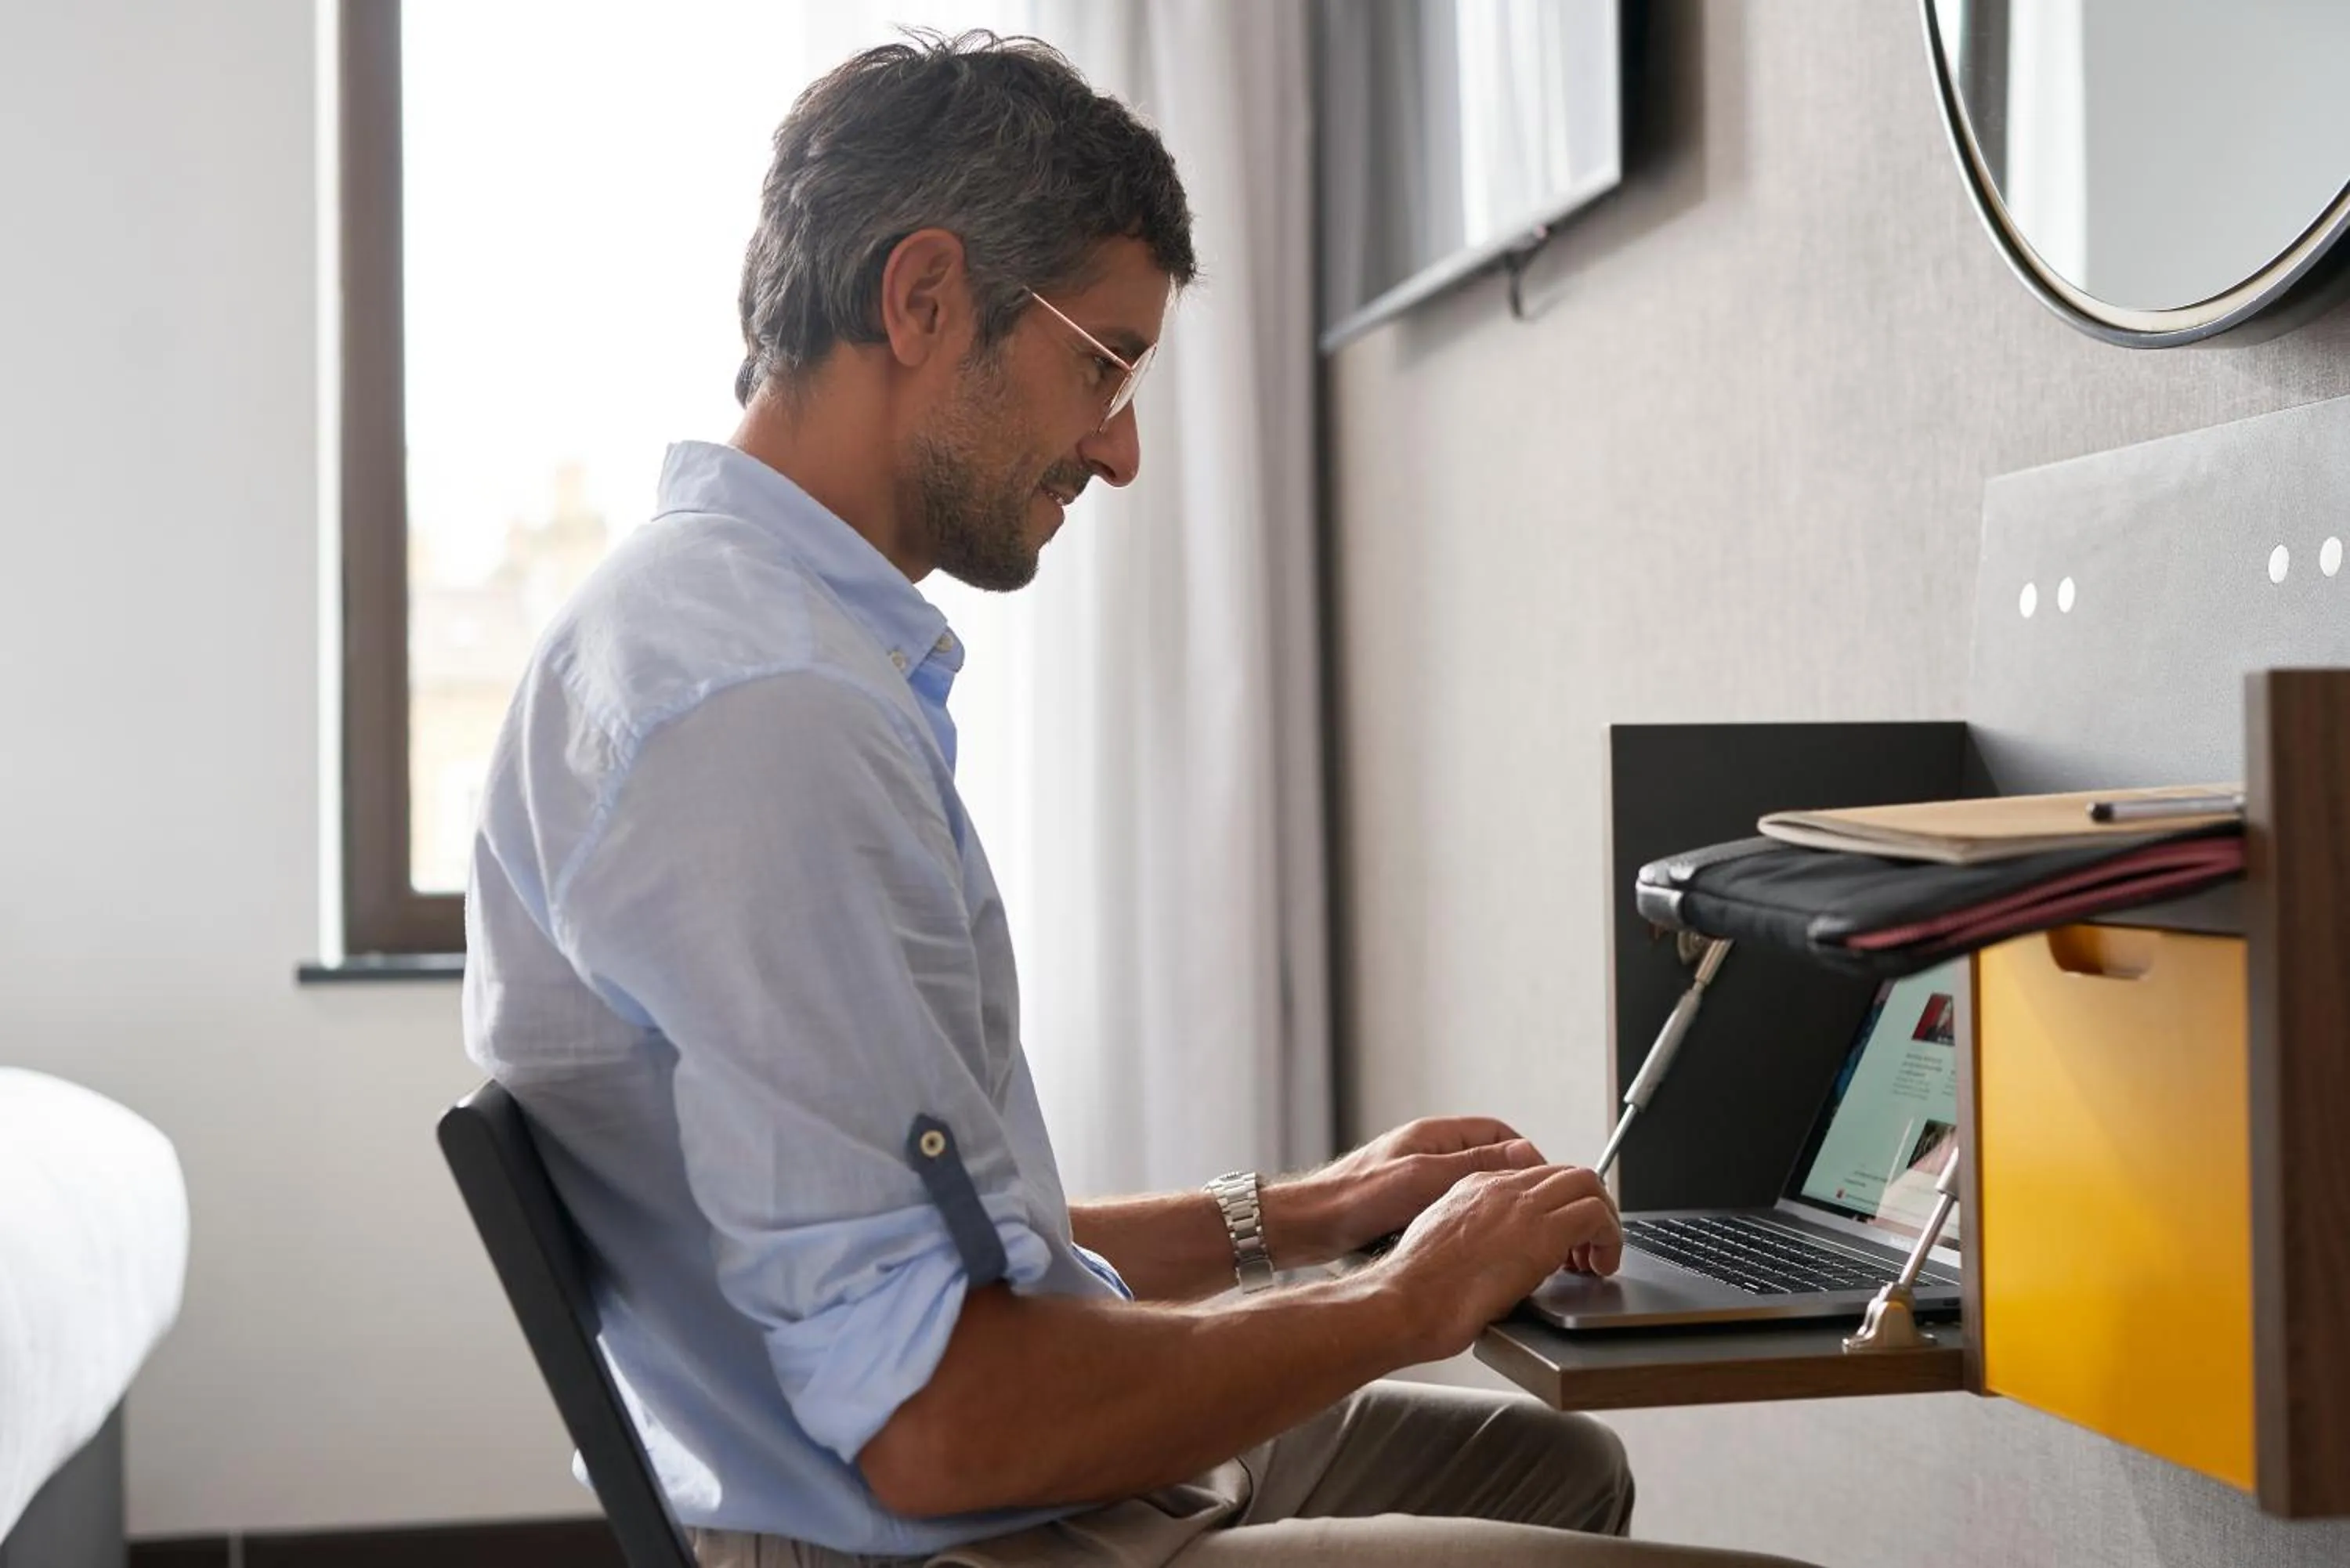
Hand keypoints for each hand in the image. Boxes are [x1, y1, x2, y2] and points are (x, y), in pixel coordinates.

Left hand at [1266, 1116, 1546, 1266]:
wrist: (1309, 1225)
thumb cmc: (1355, 1198)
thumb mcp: (1423, 1179)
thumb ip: (1473, 1165)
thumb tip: (1524, 1155)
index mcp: (1435, 1136)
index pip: (1500, 1135)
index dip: (1527, 1159)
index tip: (1544, 1187)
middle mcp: (1428, 1151)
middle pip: (1488, 1161)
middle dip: (1511, 1184)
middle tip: (1532, 1212)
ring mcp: (1417, 1176)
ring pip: (1470, 1186)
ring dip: (1488, 1204)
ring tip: (1507, 1228)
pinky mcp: (1407, 1203)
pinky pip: (1449, 1205)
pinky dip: (1464, 1220)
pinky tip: (1471, 1241)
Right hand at [1378, 1165, 1622, 1361]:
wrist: (1407, 1300)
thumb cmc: (1415, 1289)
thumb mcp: (1439, 1243)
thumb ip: (1470, 1234)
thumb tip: (1493, 1252)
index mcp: (1473, 1187)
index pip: (1536, 1179)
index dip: (1558, 1208)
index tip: (1564, 1240)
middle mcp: (1501, 1188)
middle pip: (1568, 1175)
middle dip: (1589, 1208)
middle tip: (1587, 1247)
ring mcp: (1523, 1205)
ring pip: (1588, 1185)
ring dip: (1603, 1221)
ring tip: (1597, 1259)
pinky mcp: (1544, 1231)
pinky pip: (1596, 1216)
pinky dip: (1609, 1239)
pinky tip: (1599, 1267)